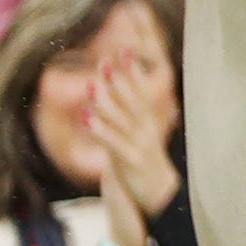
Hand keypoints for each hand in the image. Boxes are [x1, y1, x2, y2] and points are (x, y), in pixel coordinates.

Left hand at [88, 57, 181, 221]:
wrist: (160, 195)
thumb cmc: (143, 162)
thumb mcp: (139, 136)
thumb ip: (128, 116)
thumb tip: (114, 94)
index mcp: (148, 121)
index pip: (140, 90)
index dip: (132, 71)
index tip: (123, 49)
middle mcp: (146, 129)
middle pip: (131, 100)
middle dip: (118, 79)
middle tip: (105, 59)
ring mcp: (139, 144)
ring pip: (121, 118)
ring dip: (105, 100)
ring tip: (91, 84)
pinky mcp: (129, 161)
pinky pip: (113, 142)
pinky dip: (99, 129)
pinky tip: (85, 117)